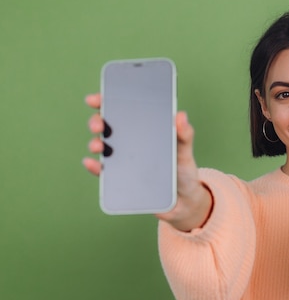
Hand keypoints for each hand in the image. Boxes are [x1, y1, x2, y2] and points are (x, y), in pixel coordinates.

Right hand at [82, 94, 211, 230]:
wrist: (183, 199)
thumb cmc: (183, 169)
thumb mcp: (185, 150)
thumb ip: (184, 134)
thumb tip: (181, 115)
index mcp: (144, 129)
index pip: (122, 110)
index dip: (107, 101)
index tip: (95, 99)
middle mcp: (130, 141)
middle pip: (107, 126)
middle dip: (96, 122)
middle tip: (98, 125)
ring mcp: (123, 159)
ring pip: (101, 147)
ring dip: (94, 144)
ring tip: (99, 147)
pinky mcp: (120, 178)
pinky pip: (103, 172)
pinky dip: (95, 168)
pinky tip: (93, 164)